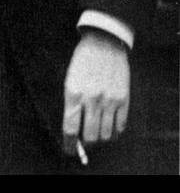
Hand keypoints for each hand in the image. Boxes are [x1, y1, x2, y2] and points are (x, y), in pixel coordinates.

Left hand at [62, 29, 129, 154]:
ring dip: (100, 137)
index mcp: (73, 94)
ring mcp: (109, 100)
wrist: (104, 43)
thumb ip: (71, 103)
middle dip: (86, 143)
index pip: (70, 128)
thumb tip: (73, 127)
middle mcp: (92, 99)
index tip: (69, 149)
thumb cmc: (82, 61)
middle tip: (84, 140)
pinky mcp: (123, 99)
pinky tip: (110, 126)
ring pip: (106, 134)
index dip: (69, 144)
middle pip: (90, 136)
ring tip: (96, 132)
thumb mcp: (69, 80)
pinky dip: (114, 131)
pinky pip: (121, 125)